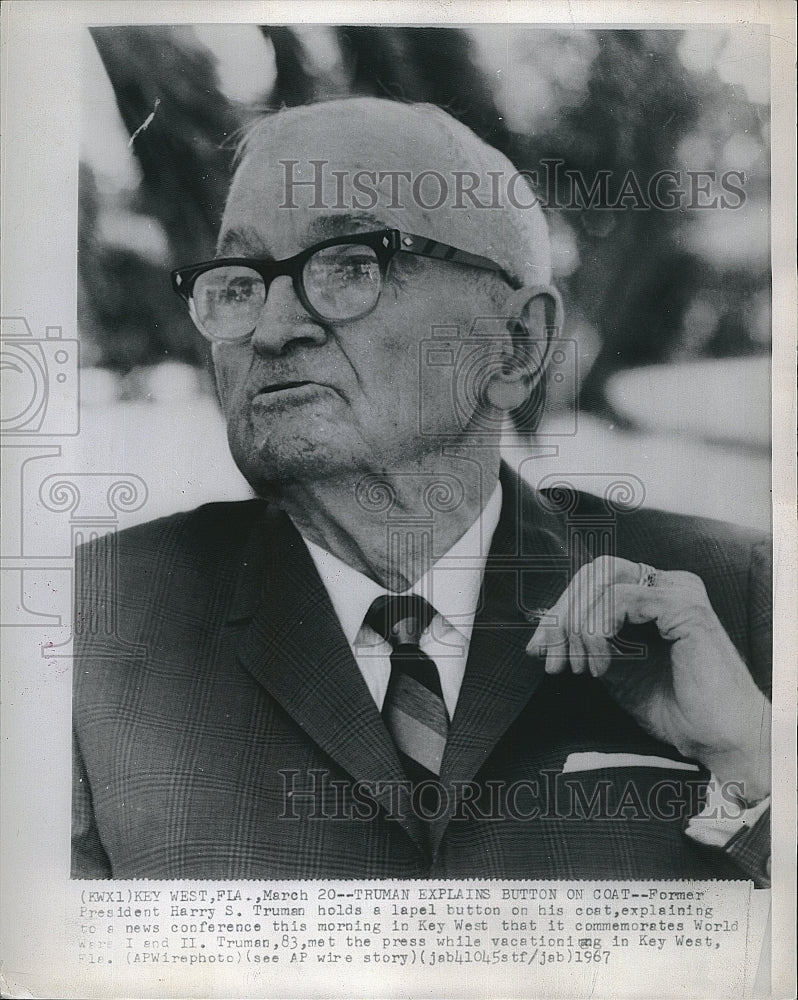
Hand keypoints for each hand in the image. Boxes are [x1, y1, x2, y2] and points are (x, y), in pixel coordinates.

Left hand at [527, 555, 770, 801]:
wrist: (720, 740)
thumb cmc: (676, 709)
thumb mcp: (617, 671)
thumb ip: (585, 645)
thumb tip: (540, 638)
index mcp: (654, 594)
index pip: (594, 580)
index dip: (560, 609)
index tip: (537, 648)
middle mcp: (668, 584)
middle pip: (594, 573)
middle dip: (562, 614)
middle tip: (549, 656)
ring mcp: (679, 590)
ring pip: (603, 580)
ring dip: (577, 624)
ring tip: (577, 666)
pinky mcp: (685, 606)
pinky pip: (622, 598)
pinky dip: (599, 630)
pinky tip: (602, 665)